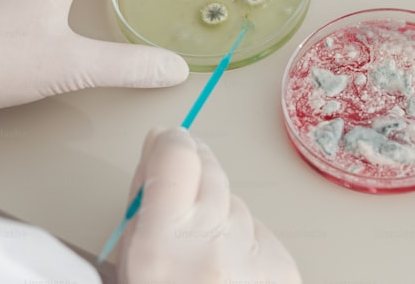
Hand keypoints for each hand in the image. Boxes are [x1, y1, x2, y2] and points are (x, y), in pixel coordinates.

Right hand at [119, 127, 300, 283]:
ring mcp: (255, 257)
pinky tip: (228, 271)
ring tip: (200, 248)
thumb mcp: (128, 271)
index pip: (176, 156)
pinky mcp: (285, 270)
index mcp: (163, 248)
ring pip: (236, 203)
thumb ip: (140, 216)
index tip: (163, 143)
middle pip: (210, 170)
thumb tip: (156, 162)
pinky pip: (260, 233)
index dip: (168, 144)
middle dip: (193, 168)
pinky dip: (244, 241)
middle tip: (178, 178)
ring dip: (218, 210)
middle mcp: (215, 245)